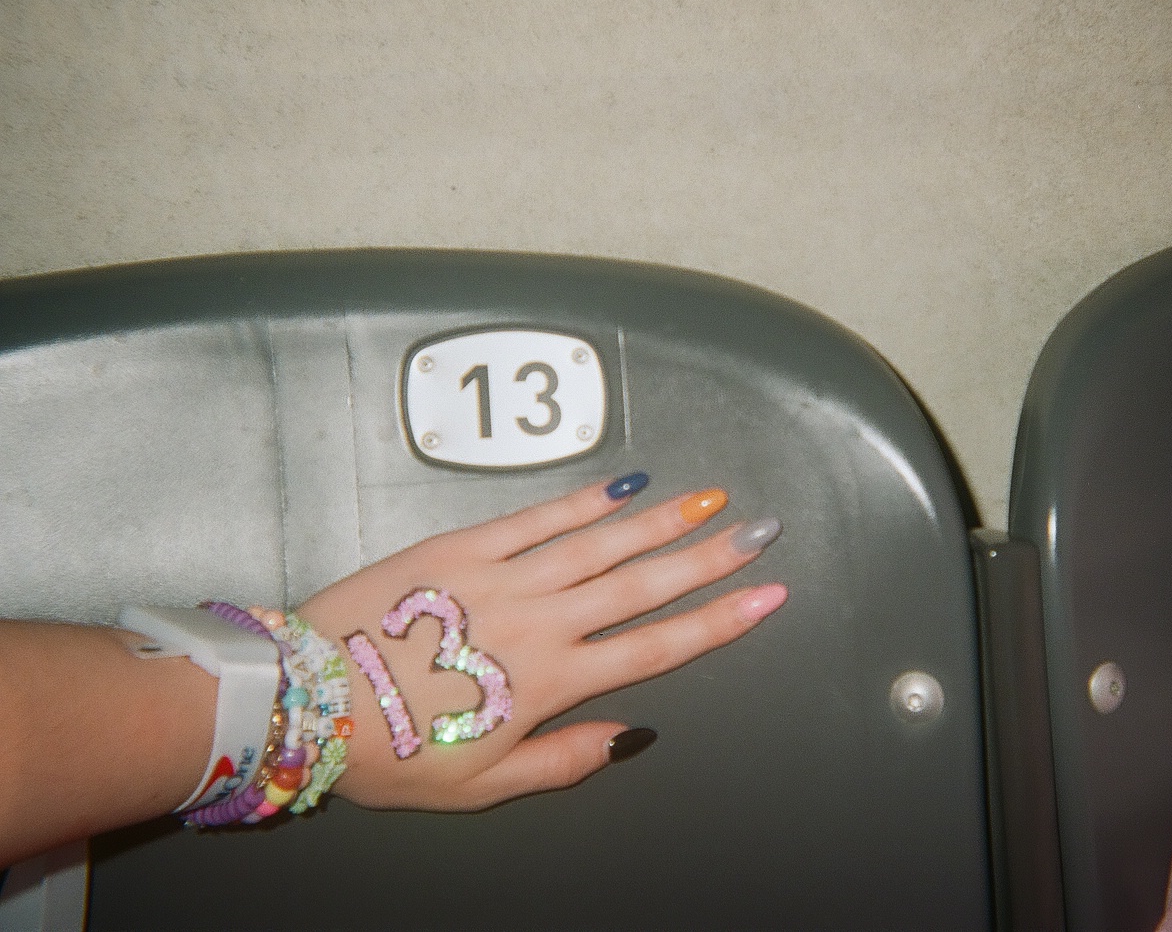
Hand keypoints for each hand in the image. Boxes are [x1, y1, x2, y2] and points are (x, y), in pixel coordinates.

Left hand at [295, 474, 784, 811]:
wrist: (306, 698)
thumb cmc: (392, 751)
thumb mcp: (481, 784)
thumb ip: (563, 760)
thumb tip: (631, 736)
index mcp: (550, 683)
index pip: (656, 648)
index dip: (719, 621)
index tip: (766, 595)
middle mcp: (540, 622)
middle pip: (642, 585)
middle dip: (709, 558)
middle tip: (761, 531)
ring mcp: (503, 578)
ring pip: (599, 543)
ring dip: (660, 521)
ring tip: (711, 501)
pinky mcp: (462, 548)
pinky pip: (536, 518)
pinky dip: (582, 500)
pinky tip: (623, 484)